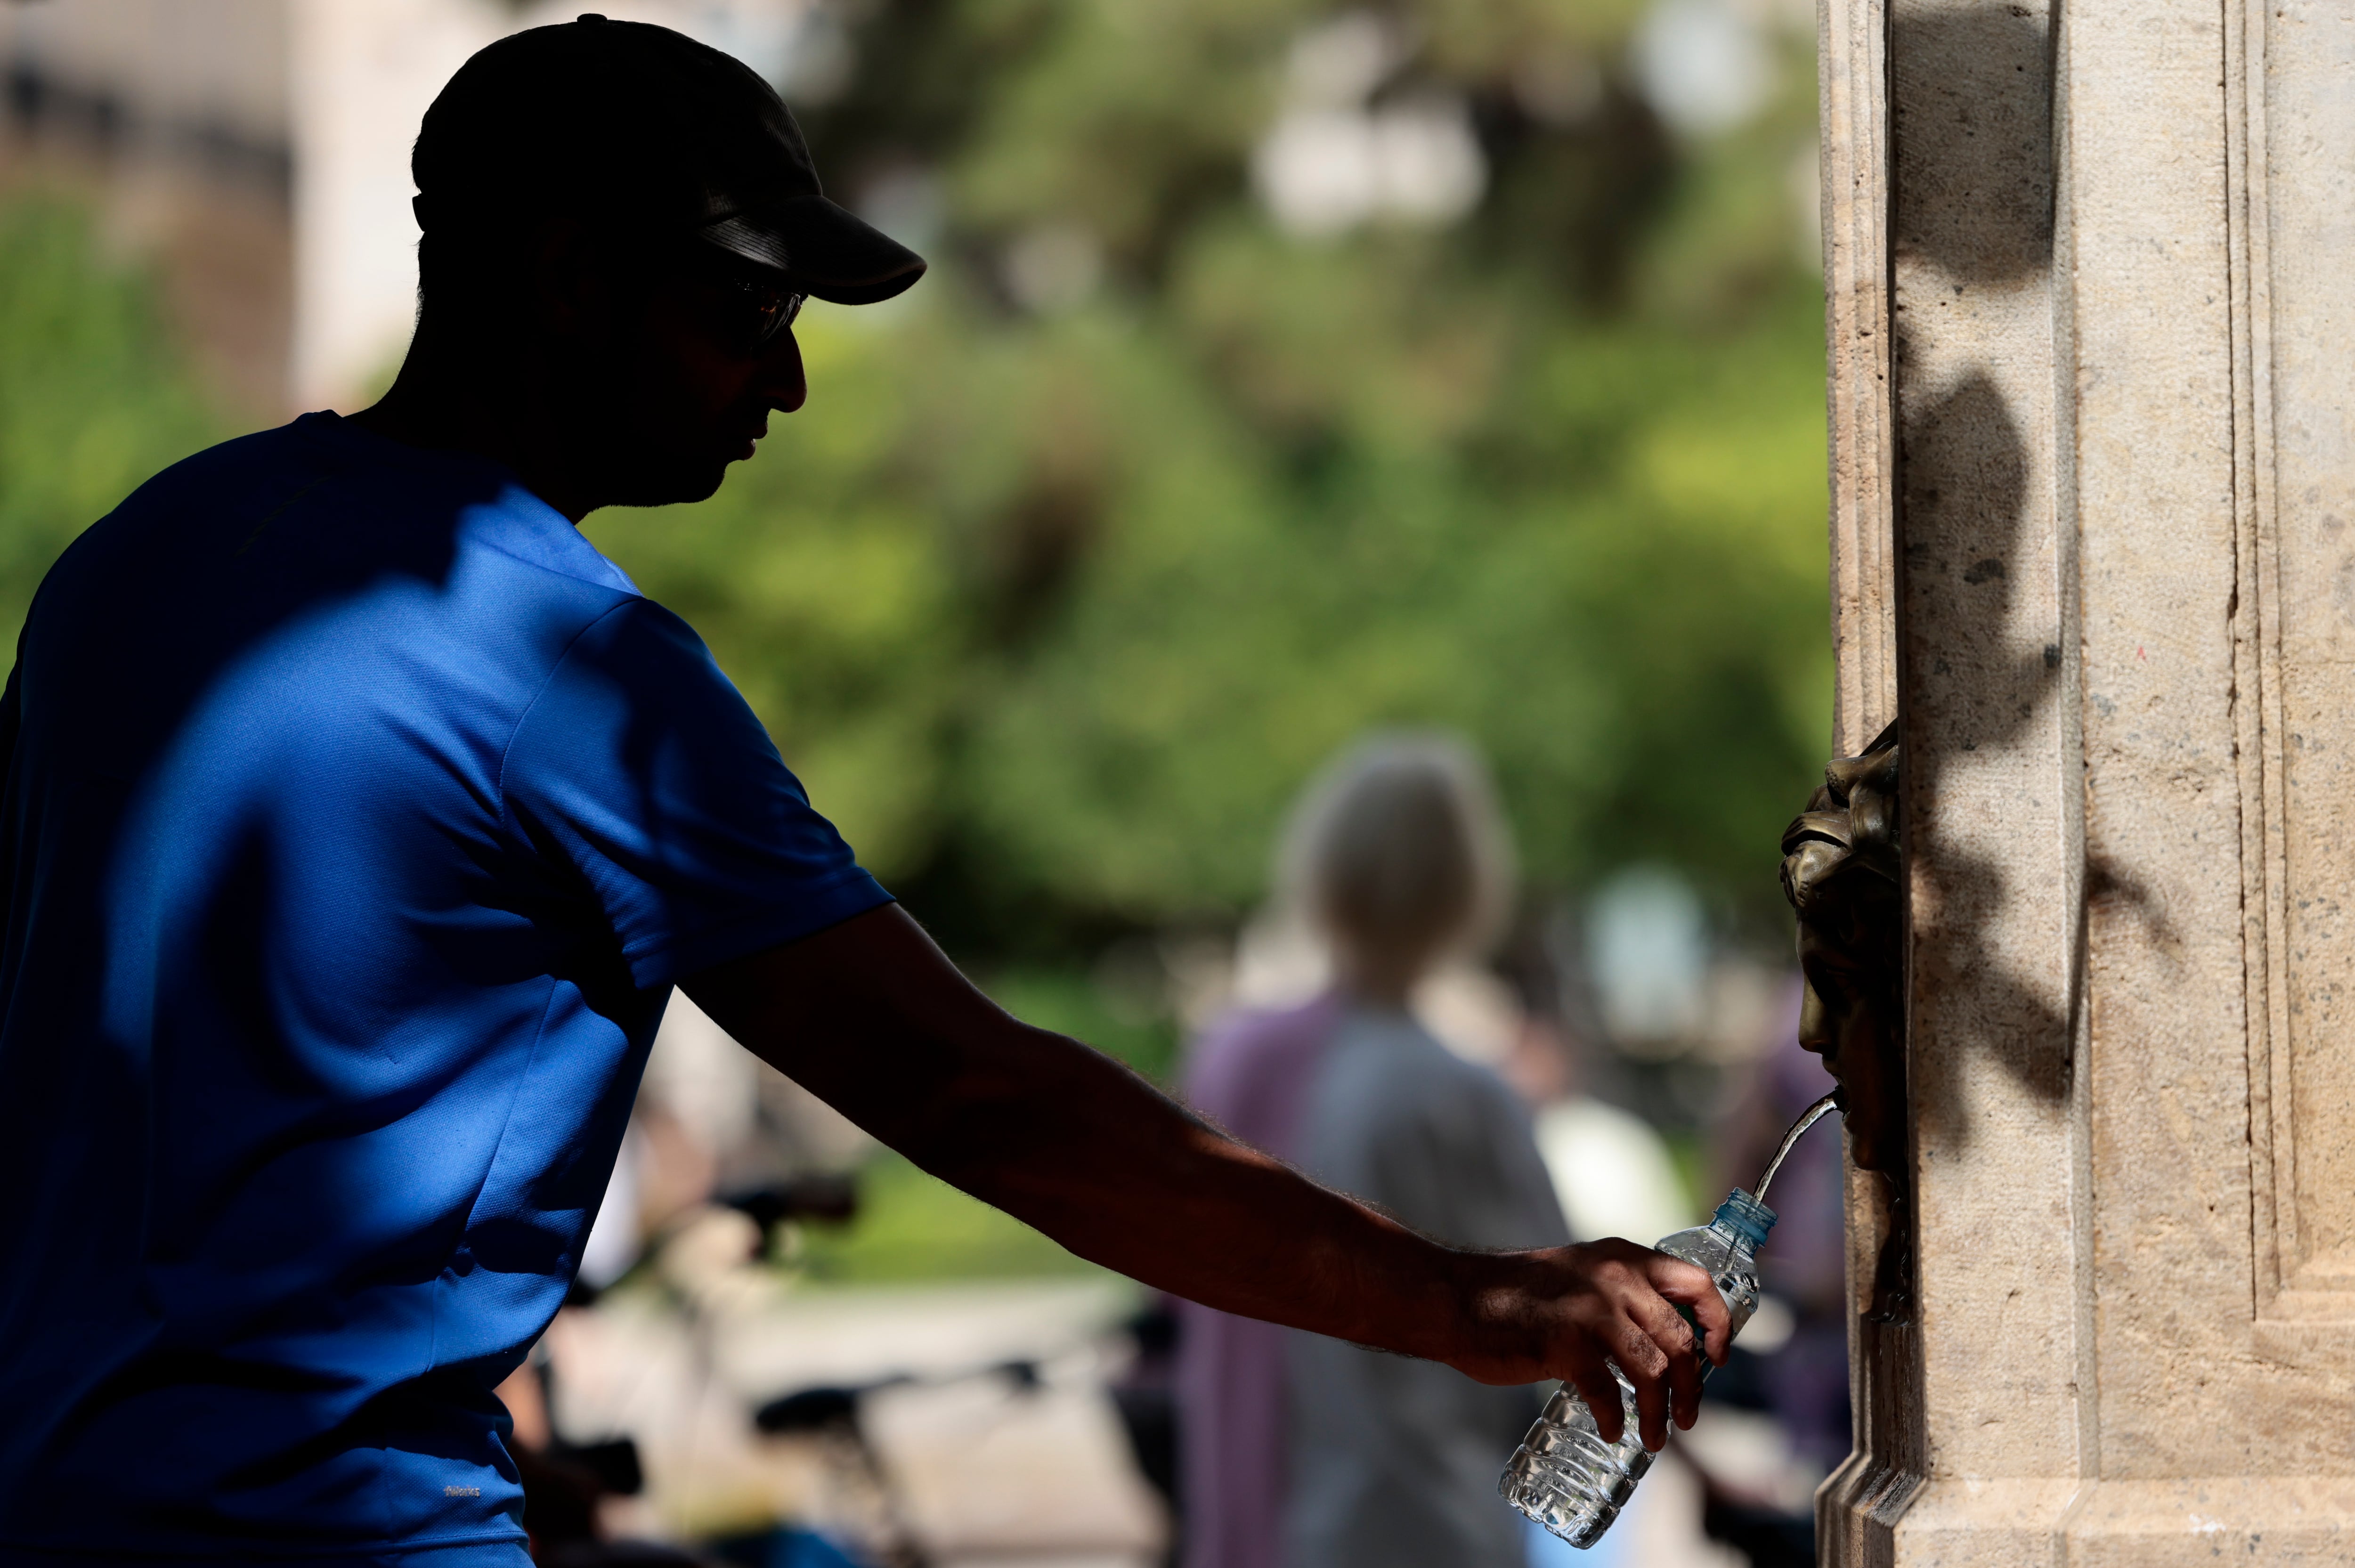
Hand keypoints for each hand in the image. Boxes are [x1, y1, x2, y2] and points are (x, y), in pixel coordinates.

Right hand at [1448, 1240, 1730, 1451]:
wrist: (1457, 1299)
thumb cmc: (1517, 1295)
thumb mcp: (1580, 1276)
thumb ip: (1619, 1296)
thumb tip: (1661, 1343)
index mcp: (1622, 1257)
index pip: (1696, 1283)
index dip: (1718, 1323)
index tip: (1717, 1357)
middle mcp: (1615, 1277)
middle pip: (1680, 1339)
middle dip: (1692, 1387)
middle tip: (1687, 1417)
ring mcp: (1591, 1309)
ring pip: (1653, 1371)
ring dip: (1660, 1414)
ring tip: (1654, 1438)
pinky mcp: (1566, 1343)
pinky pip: (1608, 1393)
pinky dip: (1613, 1419)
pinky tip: (1609, 1429)